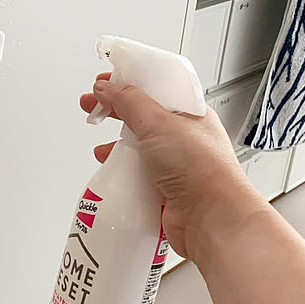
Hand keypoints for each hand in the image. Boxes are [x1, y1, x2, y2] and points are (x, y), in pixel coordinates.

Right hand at [80, 73, 263, 261]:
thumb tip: (107, 88)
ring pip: (138, 149)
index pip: (155, 89)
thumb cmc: (203, 170)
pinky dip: (122, 173)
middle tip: (92, 107)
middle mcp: (184, 139)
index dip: (128, 82)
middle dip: (115, 112)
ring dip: (118, 147)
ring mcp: (174, 166)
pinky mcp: (163, 190)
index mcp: (190, 114)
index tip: (105, 82)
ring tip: (101, 148)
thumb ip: (128, 101)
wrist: (212, 221)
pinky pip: (137, 175)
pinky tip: (112, 173)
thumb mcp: (158, 123)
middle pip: (142, 118)